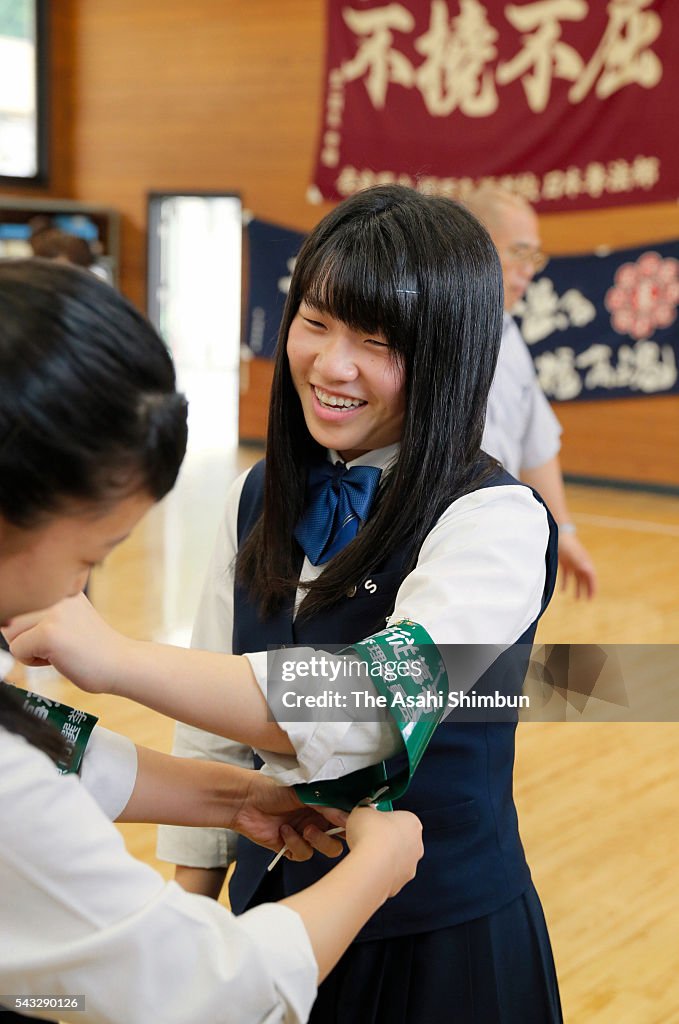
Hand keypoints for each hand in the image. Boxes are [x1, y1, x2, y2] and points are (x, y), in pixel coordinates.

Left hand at [2, 593, 130, 691]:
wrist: (121, 663)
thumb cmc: (93, 646)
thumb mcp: (68, 616)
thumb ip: (41, 611)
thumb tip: (4, 620)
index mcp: (60, 586)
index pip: (20, 600)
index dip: (27, 624)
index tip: (53, 633)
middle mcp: (55, 593)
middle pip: (10, 618)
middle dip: (26, 637)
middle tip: (59, 643)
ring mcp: (52, 613)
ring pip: (10, 633)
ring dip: (28, 648)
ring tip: (59, 649)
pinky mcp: (48, 633)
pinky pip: (17, 651)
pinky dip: (32, 661)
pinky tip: (59, 658)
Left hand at [233, 771, 347, 861]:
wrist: (245, 800)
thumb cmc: (274, 788)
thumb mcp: (306, 793)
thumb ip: (328, 806)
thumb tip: (349, 818)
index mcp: (325, 803)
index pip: (348, 815)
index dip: (354, 821)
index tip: (357, 822)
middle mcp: (319, 819)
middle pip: (342, 836)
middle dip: (339, 835)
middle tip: (332, 829)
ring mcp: (306, 834)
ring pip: (327, 848)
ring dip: (318, 840)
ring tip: (305, 829)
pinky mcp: (292, 848)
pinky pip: (304, 854)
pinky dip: (296, 844)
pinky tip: (284, 831)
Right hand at [345, 806, 422, 896]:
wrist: (371, 864)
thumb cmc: (371, 835)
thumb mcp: (361, 811)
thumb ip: (363, 811)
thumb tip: (359, 812)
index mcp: (412, 822)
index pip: (399, 818)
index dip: (383, 820)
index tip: (371, 822)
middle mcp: (417, 845)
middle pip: (399, 840)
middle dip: (384, 840)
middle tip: (366, 838)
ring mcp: (410, 866)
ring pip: (395, 860)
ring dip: (382, 858)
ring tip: (363, 854)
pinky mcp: (400, 884)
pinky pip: (388, 876)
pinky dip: (378, 873)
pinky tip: (365, 868)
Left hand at [558, 533, 596, 599]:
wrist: (557, 532)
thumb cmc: (567, 544)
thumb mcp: (575, 555)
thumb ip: (582, 563)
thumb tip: (590, 572)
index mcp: (585, 562)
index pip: (591, 577)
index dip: (592, 588)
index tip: (591, 598)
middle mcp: (580, 563)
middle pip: (585, 579)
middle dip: (586, 590)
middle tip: (586, 600)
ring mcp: (572, 562)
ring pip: (576, 578)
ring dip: (577, 588)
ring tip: (576, 599)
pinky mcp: (564, 562)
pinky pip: (567, 575)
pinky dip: (566, 583)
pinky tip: (563, 591)